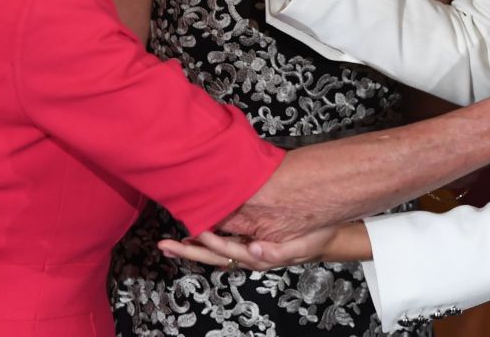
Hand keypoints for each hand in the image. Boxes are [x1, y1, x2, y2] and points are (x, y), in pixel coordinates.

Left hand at [157, 227, 339, 271]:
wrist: (324, 239)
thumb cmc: (314, 240)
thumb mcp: (303, 246)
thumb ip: (278, 251)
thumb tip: (253, 250)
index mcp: (259, 257)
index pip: (229, 251)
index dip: (211, 242)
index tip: (198, 231)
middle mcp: (248, 256)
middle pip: (213, 255)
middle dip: (189, 250)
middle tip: (165, 245)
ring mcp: (247, 251)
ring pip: (214, 251)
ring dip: (192, 247)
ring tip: (169, 243)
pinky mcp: (248, 243)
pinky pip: (223, 243)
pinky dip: (206, 241)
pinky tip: (193, 236)